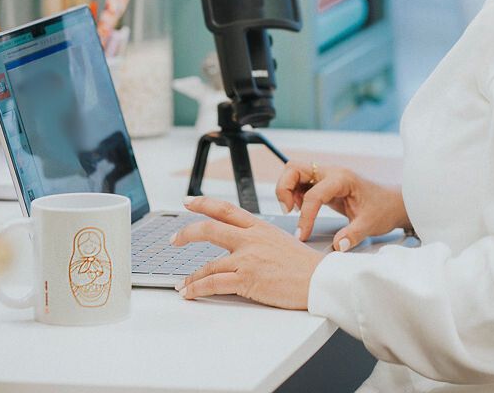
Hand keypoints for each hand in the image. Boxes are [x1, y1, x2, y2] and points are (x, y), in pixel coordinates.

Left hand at [172, 196, 323, 309]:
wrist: (319, 280)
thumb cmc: (305, 265)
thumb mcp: (281, 241)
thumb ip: (259, 240)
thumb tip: (243, 246)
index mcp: (260, 227)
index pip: (226, 209)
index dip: (204, 203)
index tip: (189, 201)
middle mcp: (251, 239)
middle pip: (210, 229)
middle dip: (187, 234)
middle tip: (175, 240)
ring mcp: (247, 258)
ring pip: (208, 263)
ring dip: (191, 276)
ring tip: (183, 284)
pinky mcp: (247, 279)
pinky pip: (213, 283)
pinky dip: (197, 289)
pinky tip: (190, 292)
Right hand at [276, 161, 410, 251]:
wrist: (393, 202)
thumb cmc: (383, 208)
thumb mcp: (370, 224)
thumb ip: (352, 235)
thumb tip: (337, 246)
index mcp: (342, 179)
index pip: (314, 194)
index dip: (305, 216)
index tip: (302, 234)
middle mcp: (331, 173)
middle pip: (294, 168)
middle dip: (284, 188)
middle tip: (288, 210)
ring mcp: (326, 176)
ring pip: (294, 173)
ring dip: (287, 190)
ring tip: (293, 210)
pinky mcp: (323, 184)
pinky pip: (300, 182)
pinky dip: (294, 193)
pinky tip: (301, 208)